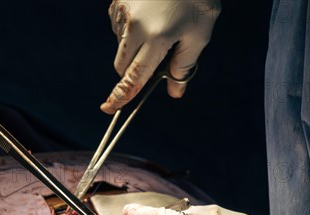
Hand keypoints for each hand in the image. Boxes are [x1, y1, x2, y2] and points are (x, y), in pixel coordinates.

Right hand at [101, 0, 220, 113]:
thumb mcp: (200, 33)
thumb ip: (185, 65)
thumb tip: (175, 91)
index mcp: (156, 38)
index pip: (134, 77)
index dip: (121, 96)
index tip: (110, 108)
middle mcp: (134, 27)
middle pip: (123, 66)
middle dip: (134, 72)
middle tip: (158, 58)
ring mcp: (122, 13)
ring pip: (121, 47)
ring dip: (134, 49)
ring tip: (160, 26)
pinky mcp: (116, 3)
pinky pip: (118, 27)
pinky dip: (131, 31)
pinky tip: (149, 15)